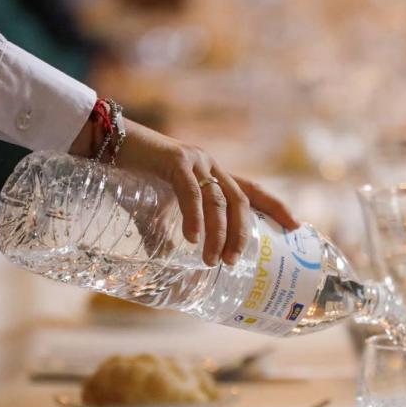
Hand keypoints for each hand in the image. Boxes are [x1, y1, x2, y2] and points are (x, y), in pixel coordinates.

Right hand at [72, 118, 298, 265]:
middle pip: (241, 203)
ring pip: (219, 202)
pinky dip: (195, 218)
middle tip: (235, 262)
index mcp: (214, 176)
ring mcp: (196, 161)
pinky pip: (192, 193)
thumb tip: (164, 260)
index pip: (253, 192)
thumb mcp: (156, 209)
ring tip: (214, 260)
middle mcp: (212, 166)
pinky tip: (194, 239)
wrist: (107, 144)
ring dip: (220, 234)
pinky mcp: (176, 160)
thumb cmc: (134, 176)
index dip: (277, 207)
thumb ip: (165, 231)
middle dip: (243, 235)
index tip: (297, 227)